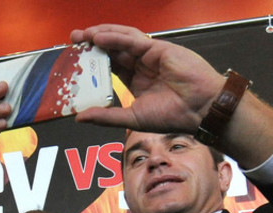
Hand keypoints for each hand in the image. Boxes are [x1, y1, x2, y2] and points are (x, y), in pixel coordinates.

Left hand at [70, 24, 272, 167]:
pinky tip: (99, 38)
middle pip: (112, 50)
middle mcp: (142, 65)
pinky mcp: (158, 48)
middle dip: (91, 44)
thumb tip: (79, 118)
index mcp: (136, 81)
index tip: (74, 60)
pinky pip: (132, 40)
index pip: (109, 67)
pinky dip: (115, 37)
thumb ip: (106, 116)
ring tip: (82, 35)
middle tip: (72, 40)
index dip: (92, 62)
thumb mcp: (131, 118)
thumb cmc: (173, 115)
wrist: (200, 109)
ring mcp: (150, 55)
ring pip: (121, 40)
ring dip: (101, 35)